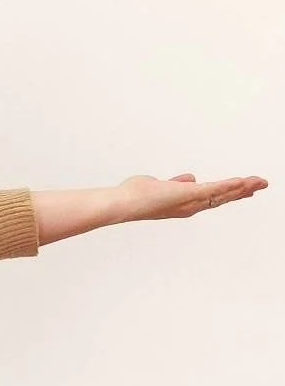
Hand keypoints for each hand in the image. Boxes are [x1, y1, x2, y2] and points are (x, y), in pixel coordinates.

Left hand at [118, 172, 267, 221]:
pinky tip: (243, 181)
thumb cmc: (136, 196)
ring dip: (242, 187)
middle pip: (222, 198)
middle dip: (242, 191)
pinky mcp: (189, 194)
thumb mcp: (160, 185)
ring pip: (223, 194)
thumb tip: (188, 179)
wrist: (124, 203)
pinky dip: (230, 185)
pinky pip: (215, 189)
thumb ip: (176, 183)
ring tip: (259, 182)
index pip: (211, 198)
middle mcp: (189, 206)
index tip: (243, 188)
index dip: (228, 193)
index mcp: (183, 204)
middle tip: (261, 185)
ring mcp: (190, 202)